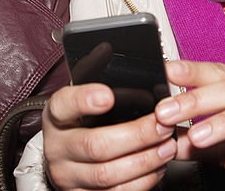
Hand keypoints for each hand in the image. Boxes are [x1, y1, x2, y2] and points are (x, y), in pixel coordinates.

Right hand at [42, 83, 176, 189]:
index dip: (84, 100)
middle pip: (95, 145)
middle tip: (163, 124)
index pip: (64, 104)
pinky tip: (158, 167)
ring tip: (168, 145)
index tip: (108, 95)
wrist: (68, 162)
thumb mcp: (83, 96)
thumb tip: (106, 47)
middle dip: (136, 135)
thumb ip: (95, 74)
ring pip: (108, 174)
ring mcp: (68, 176)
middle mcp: (57, 148)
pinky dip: (142, 182)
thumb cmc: (82, 122)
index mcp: (56, 116)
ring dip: (145, 160)